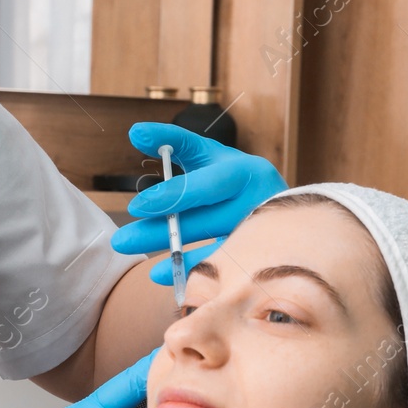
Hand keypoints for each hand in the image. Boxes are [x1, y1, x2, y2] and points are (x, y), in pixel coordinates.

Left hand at [109, 122, 287, 284]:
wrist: (286, 209)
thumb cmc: (233, 178)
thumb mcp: (208, 155)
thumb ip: (173, 142)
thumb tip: (135, 131)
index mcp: (242, 172)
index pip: (204, 185)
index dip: (171, 196)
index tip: (135, 206)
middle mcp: (255, 203)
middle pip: (203, 220)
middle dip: (159, 232)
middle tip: (121, 240)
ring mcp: (258, 235)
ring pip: (214, 249)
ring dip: (176, 258)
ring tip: (143, 267)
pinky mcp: (258, 260)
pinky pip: (222, 270)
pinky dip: (192, 274)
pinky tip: (163, 276)